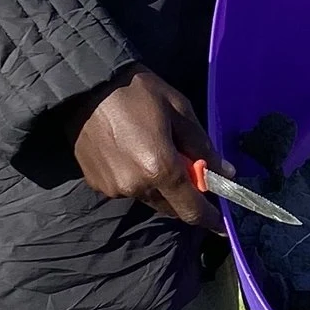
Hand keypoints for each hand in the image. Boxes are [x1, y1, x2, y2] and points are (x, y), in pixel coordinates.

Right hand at [71, 66, 211, 227]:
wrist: (84, 85)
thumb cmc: (137, 91)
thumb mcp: (179, 109)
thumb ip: (202, 146)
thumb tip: (225, 173)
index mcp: (161, 168)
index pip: (192, 209)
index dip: (209, 219)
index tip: (221, 224)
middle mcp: (137, 186)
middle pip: (171, 208)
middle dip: (185, 198)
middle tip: (191, 173)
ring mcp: (114, 188)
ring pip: (149, 199)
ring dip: (160, 187)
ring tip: (155, 154)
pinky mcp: (97, 184)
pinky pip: (127, 190)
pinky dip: (137, 180)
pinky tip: (132, 154)